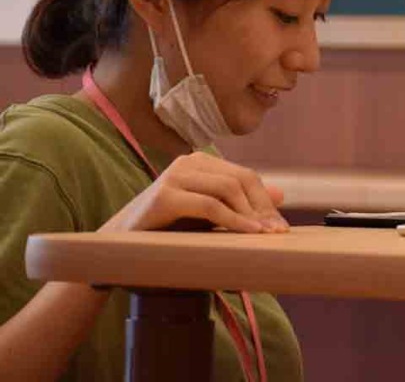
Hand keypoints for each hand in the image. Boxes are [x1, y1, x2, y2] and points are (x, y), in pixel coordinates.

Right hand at [99, 152, 288, 233]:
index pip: (245, 176)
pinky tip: (247, 233)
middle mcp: (188, 162)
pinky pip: (210, 205)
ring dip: (250, 214)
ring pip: (228, 189)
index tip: (281, 227)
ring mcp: (175, 175)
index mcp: (200, 162)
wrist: (121, 245)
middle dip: (262, 208)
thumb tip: (281, 194)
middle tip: (277, 233)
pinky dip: (233, 220)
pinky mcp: (165, 195)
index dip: (265, 201)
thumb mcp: (210, 214)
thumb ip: (240, 202)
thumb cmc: (168, 229)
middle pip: (241, 179)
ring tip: (265, 236)